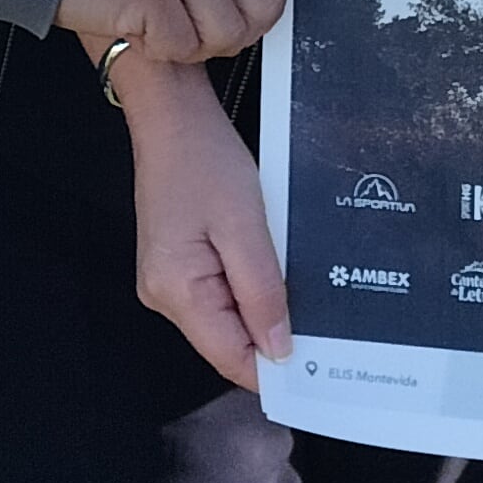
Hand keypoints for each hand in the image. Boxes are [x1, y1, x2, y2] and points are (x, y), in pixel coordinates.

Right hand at [59, 0, 291, 63]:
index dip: (264, 4)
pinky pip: (181, 47)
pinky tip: (135, 27)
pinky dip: (159, 49)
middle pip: (260, 5)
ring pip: (226, 32)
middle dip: (234, 34)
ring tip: (160, 26)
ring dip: (194, 44)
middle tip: (198, 33)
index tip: (241, 17)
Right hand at [120, 59, 288, 388]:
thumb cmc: (203, 158)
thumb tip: (279, 351)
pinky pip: (218, 293)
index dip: (275, 368)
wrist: (172, 114)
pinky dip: (246, 285)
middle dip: (271, 332)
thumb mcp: (245, 226)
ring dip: (260, 304)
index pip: (231, 359)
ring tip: (287, 273)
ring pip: (226, 319)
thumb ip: (262, 294)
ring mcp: (166, 280)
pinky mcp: (175, 264)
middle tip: (315, 312)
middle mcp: (163, 295)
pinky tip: (264, 261)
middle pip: (228, 342)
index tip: (319, 365)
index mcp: (176, 291)